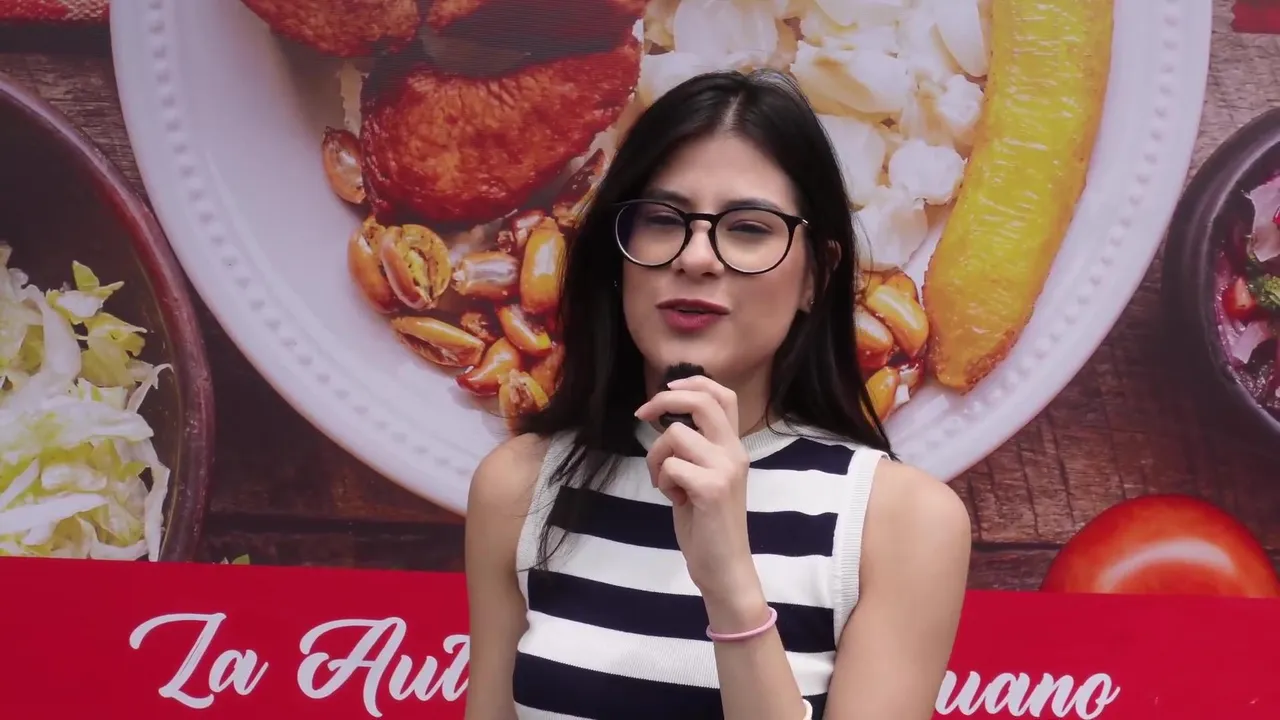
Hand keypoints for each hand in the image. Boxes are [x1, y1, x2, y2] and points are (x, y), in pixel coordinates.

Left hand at [635, 376, 760, 605]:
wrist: (724, 565)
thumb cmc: (707, 523)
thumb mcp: (702, 476)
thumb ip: (693, 449)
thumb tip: (665, 420)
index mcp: (733, 447)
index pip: (722, 396)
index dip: (693, 382)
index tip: (666, 388)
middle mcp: (734, 452)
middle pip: (701, 402)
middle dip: (664, 401)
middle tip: (642, 415)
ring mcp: (725, 469)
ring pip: (676, 435)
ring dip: (657, 457)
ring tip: (666, 483)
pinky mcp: (712, 488)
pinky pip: (670, 466)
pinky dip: (662, 481)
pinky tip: (675, 500)